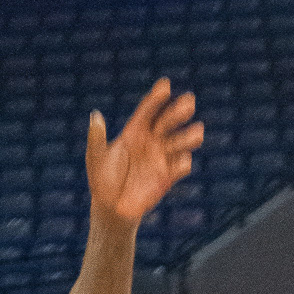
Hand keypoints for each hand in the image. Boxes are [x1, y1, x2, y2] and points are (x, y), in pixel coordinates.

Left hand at [85, 79, 202, 226]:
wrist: (111, 207)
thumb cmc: (102, 180)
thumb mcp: (95, 157)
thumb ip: (97, 137)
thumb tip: (95, 115)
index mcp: (135, 131)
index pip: (148, 110)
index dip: (156, 98)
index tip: (165, 85)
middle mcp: (151, 141)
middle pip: (168, 121)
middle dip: (178, 111)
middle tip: (189, 101)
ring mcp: (161, 157)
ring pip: (180, 142)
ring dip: (189, 136)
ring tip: (198, 131)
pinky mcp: (167, 177)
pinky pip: (178, 167)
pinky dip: (182, 163)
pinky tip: (183, 161)